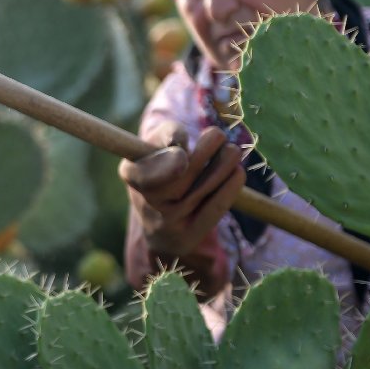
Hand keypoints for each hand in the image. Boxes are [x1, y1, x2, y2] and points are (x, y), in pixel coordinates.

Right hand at [119, 123, 245, 256]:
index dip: (164, 164)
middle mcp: (145, 202)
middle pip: (177, 179)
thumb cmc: (161, 171)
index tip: (183, 152)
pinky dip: (229, 189)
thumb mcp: (154, 149)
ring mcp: (167, 222)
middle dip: (203, 153)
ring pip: (198, 191)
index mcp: (131, 175)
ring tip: (232, 151)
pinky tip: (238, 172)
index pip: (142, 171)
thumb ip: (165, 134)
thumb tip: (178, 141)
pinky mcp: (189, 235)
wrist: (162, 227)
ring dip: (222, 166)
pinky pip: (212, 209)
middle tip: (218, 135)